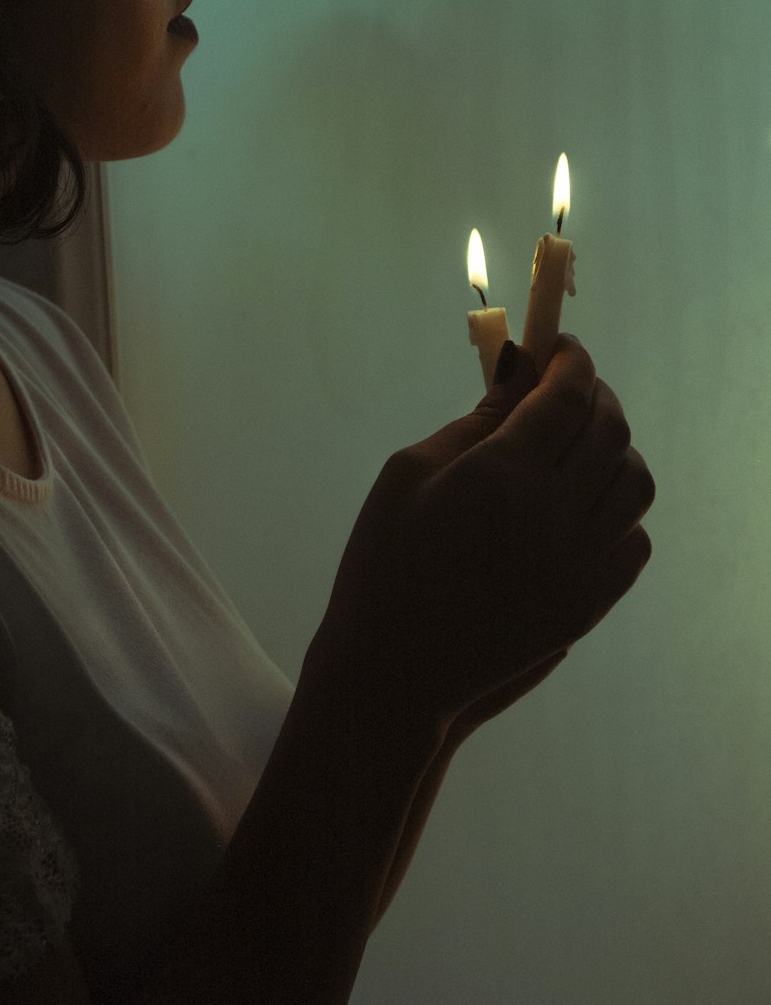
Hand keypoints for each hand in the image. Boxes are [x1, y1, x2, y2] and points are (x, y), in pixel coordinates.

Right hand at [315, 335, 654, 758]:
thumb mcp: (409, 473)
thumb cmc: (383, 561)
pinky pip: (635, 542)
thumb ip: (476, 419)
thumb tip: (520, 367)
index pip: (566, 395)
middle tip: (568, 386)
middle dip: (596, 395)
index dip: (571, 360)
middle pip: (610, 431)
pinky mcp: (589, 605)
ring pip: (634, 483)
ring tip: (582, 443)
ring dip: (616, 448)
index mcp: (502, 475)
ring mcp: (580, 565)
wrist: (393, 670)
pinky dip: (621, 509)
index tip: (559, 348)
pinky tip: (586, 503)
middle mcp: (554, 515)